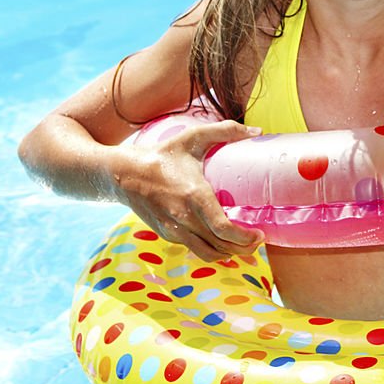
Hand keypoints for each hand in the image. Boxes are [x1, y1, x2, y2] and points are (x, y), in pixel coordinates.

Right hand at [111, 120, 264, 261]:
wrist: (123, 174)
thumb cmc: (162, 154)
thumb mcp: (193, 137)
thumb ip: (226, 130)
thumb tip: (257, 130)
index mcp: (193, 196)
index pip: (223, 229)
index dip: (245, 237)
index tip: (260, 234)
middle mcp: (183, 218)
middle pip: (220, 245)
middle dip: (244, 248)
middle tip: (258, 240)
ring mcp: (174, 229)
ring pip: (207, 253)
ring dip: (229, 253)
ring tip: (244, 244)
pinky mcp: (167, 234)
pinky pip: (195, 248)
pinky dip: (212, 249)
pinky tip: (223, 241)